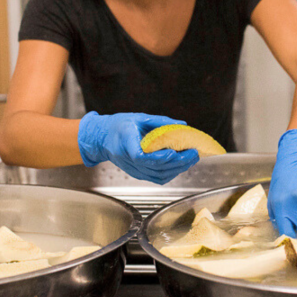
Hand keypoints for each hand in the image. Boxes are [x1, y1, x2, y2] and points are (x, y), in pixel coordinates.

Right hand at [78, 111, 198, 183]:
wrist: (103, 139)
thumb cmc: (119, 126)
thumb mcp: (138, 118)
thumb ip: (160, 121)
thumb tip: (182, 124)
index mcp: (125, 144)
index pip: (140, 157)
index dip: (158, 157)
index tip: (172, 152)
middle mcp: (128, 160)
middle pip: (155, 167)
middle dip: (177, 162)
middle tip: (193, 152)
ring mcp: (134, 169)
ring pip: (159, 175)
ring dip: (178, 169)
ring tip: (192, 158)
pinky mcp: (138, 174)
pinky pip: (157, 178)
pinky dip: (172, 173)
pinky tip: (182, 165)